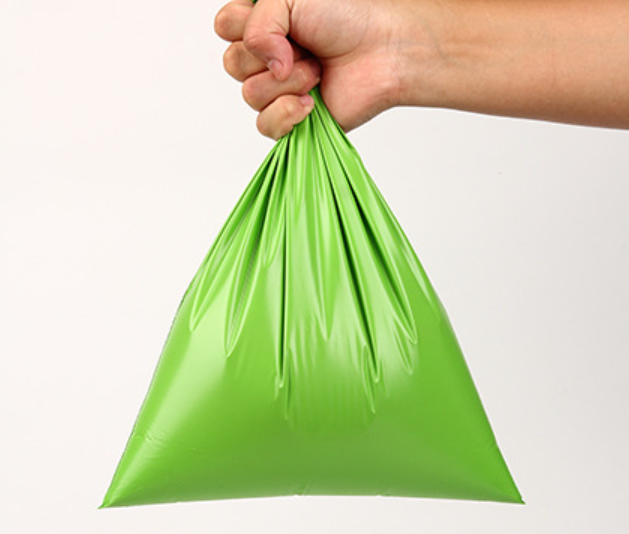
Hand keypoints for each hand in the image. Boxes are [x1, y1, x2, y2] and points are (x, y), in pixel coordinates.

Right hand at [214, 0, 422, 138]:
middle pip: (232, 64)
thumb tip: (264, 64)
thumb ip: (257, 24)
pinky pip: (265, 126)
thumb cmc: (348, 16)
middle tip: (307, 48)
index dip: (245, 25)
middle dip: (272, 54)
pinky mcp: (292, 120)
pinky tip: (311, 103)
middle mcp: (267, 58)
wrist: (384, 51)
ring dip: (288, 81)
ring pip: (250, 95)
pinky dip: (287, 113)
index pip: (224, 27)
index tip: (282, 22)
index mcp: (263, 25)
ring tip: (318, 71)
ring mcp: (278, 91)